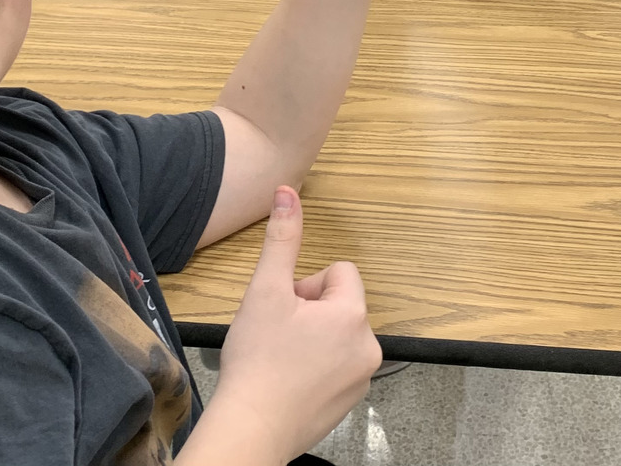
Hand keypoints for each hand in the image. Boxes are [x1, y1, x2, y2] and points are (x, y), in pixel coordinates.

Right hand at [212, 187, 381, 459]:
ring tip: (281, 356)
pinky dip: (315, 365)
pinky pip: (337, 364)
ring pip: (336, 333)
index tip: (284, 308)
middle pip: (339, 302)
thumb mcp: (265, 289)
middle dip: (308, 309)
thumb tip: (288, 191)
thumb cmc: (257, 359)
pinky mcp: (350, 401)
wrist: (252, 428)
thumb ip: (282, 238)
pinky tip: (288, 378)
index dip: (306, 284)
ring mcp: (362, 378)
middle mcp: (368, 347)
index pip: (339, 272)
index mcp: (352, 315)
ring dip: (312, 336)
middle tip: (278, 331)